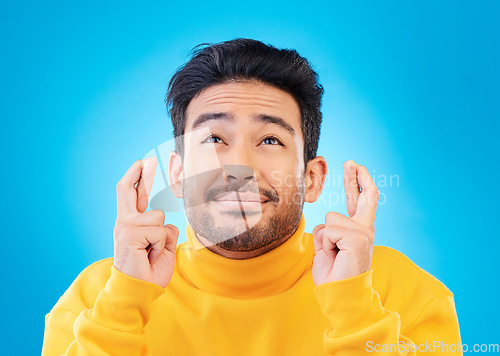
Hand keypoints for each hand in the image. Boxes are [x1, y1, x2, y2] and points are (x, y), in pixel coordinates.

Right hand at [113, 157, 178, 287]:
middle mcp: (124, 222)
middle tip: (149, 159)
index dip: (139, 177)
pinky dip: (162, 246)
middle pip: (127, 189)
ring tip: (153, 253)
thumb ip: (162, 229)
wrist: (139, 291)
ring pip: (159, 217)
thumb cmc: (150, 271)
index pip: (132, 194)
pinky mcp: (129, 234)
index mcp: (130, 224)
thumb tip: (167, 220)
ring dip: (164, 238)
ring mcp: (125, 227)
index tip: (145, 162)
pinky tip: (151, 257)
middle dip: (140, 172)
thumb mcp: (161, 245)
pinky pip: (160, 231)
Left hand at [312, 160, 379, 284]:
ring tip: (333, 255)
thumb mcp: (328, 247)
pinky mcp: (358, 239)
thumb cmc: (333, 274)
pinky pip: (329, 230)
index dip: (356, 182)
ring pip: (330, 219)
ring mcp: (364, 233)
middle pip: (362, 195)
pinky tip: (335, 256)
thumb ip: (330, 231)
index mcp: (358, 231)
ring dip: (324, 238)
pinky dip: (325, 244)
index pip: (361, 200)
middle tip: (350, 160)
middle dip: (354, 176)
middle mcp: (365, 229)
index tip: (353, 166)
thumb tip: (324, 221)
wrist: (339, 294)